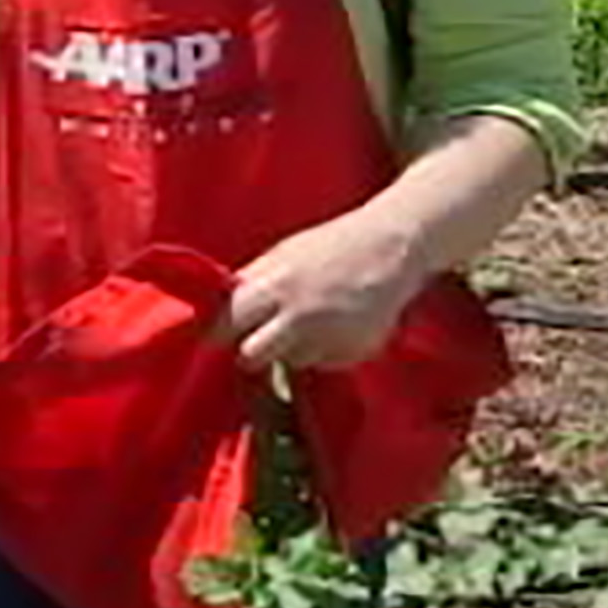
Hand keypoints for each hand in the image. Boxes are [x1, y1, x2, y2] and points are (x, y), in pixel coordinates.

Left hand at [222, 207, 427, 371]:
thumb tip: (215, 310)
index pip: (225, 326)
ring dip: (293, 349)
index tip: (221, 335)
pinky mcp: (354, 352)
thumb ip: (250, 283)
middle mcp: (298, 316)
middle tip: (261, 340)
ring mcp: (328, 337)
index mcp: (272, 286)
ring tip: (313, 320)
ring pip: (290, 361)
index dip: (220, 332)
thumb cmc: (330, 246)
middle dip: (251, 352)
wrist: (392, 245)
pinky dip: (326, 350)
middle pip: (250, 357)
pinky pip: (325, 362)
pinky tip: (338, 324)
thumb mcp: (281, 255)